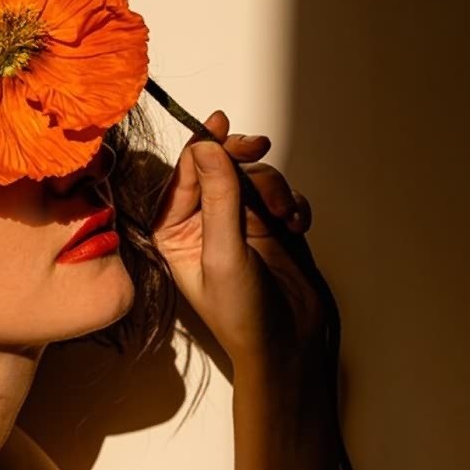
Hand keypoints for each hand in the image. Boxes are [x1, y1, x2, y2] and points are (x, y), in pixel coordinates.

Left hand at [149, 111, 332, 371]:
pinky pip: (281, 194)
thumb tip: (206, 147)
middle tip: (259, 147)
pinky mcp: (268, 227)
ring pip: (254, 177)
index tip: (222, 125)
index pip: (186, 173)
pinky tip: (295, 226)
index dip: (203, 145)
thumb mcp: (225, 252)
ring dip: (273, 189)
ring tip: (283, 216)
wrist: (287, 344)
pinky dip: (292, 204)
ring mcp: (237, 222)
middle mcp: (201, 222)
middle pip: (220, 166)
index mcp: (174, 229)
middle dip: (242, 159)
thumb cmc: (242, 312)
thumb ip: (218, 197)